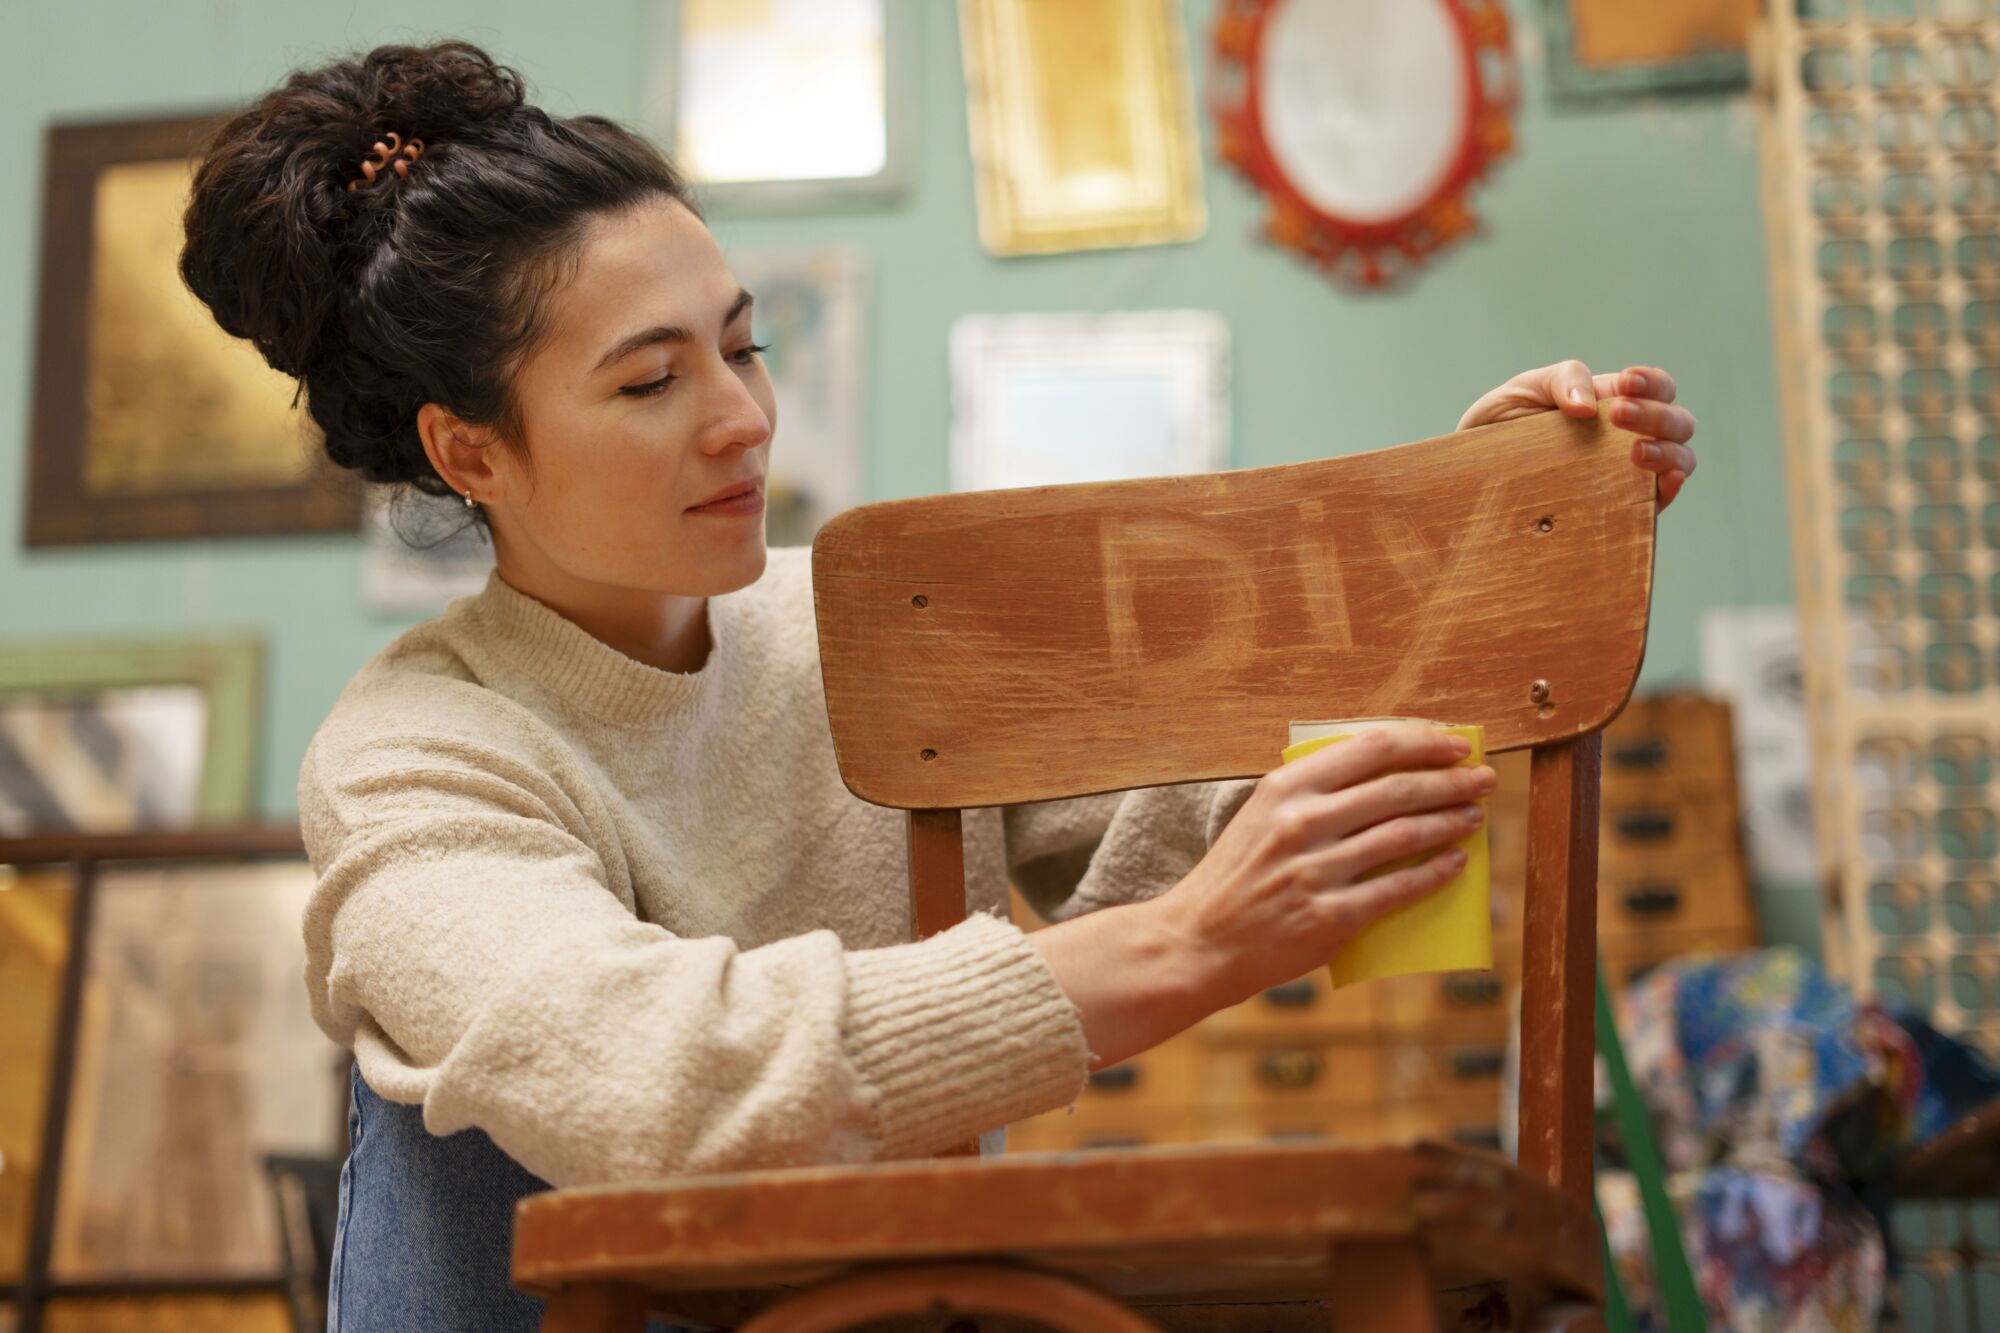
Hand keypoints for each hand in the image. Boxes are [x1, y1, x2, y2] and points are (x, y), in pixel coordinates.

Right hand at [1153, 723, 1495, 1009]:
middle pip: (1397, 788)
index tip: (1456, 742)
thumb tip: (1390, 774)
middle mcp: (1300, 822)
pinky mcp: (1330, 917)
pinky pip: (1398, 887)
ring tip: (1474, 815)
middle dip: (1451, 779)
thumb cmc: (1235, 877)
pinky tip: (1456, 862)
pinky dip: (1434, 872)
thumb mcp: (1261, 816)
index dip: (1422, 741)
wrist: (1198, 940)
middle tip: (1483, 777)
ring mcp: (1316, 870)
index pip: (1369, 748)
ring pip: (1405, 834)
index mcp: (1284, 788)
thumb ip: (1313, 793)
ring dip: (1450, 821)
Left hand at [1457, 360, 1697, 510]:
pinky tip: (1662, 481)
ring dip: (1667, 451)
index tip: (1627, 383)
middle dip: (1655, 415)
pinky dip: (1670, 488)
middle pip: (1676, 422)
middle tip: (1618, 415)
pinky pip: (1658, 502)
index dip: (1653, 383)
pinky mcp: (1617, 508)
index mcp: (1613, 403)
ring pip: (1678, 459)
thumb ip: (1562, 380)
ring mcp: (1626, 474)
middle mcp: (1628, 438)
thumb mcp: (1525, 389)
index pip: (1658, 388)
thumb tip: (1588, 406)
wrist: (1470, 474)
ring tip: (1635, 452)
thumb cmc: (1501, 426)